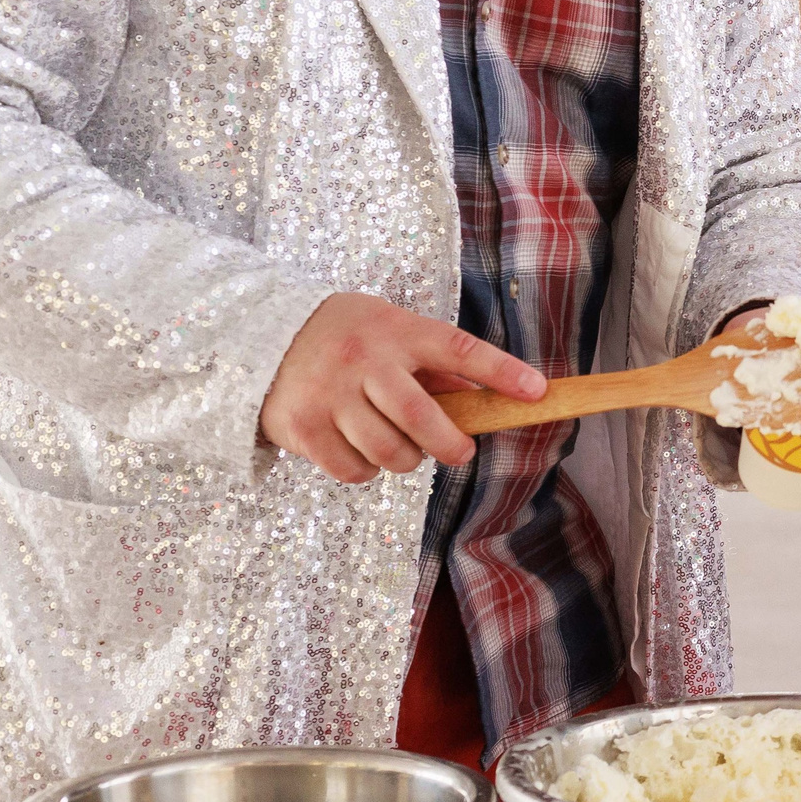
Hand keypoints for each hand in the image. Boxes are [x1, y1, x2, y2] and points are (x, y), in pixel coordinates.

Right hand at [260, 292, 543, 482]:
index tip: (538, 392)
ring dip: (405, 459)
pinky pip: (352, 469)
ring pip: (388, 451)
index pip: (459, 349)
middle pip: (421, 416)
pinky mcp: (301, 425)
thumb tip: (487, 400)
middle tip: (460, 452)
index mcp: (397, 330)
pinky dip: (366, 471)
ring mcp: (329, 393)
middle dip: (450, 444)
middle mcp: (363, 359)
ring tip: (399, 445)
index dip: (501, 372)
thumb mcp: (392, 331)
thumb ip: (435, 366)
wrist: (262, 334)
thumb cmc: (348, 337)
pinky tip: (360, 450)